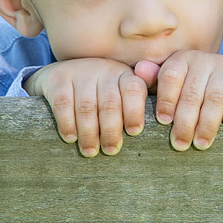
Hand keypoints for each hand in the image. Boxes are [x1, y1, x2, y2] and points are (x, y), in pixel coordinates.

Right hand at [25, 58, 148, 156]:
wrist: (60, 74)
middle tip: (111, 150)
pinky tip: (71, 138)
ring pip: (87, 106)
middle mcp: (104, 70)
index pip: (134, 90)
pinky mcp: (58, 78)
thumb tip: (164, 120)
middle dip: (111, 129)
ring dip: (89, 132)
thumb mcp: (120, 91)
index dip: (135, 111)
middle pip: (110, 102)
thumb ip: (139, 104)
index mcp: (124, 75)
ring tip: (91, 151)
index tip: (135, 132)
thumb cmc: (99, 91)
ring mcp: (80, 72)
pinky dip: (67, 123)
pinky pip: (63, 103)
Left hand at [152, 51, 222, 150]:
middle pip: (192, 92)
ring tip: (201, 143)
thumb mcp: (174, 87)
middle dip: (185, 121)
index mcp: (182, 60)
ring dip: (207, 122)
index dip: (167, 99)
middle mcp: (203, 59)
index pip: (171, 76)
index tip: (164, 121)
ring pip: (215, 95)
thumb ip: (154, 82)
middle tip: (180, 144)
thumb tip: (139, 70)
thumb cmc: (197, 90)